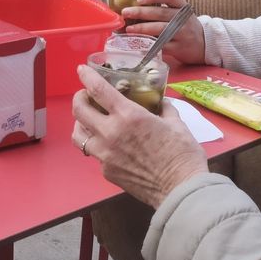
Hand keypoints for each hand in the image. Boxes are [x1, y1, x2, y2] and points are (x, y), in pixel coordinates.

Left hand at [72, 65, 206, 208]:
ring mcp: (105, 154)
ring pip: (78, 135)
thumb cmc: (182, 154)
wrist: (180, 190)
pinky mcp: (106, 171)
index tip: (81, 70)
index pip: (98, 89)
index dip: (87, 76)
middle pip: (79, 110)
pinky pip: (94, 154)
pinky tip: (109, 145)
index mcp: (128, 116)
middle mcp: (110, 133)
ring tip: (90, 121)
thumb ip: (164, 110)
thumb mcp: (176, 123)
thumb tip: (160, 104)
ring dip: (81, 123)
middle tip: (86, 96)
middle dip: (79, 98)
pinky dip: (98, 145)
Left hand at [123, 0, 206, 66]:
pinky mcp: (179, 48)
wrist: (205, 44)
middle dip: (140, 12)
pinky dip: (148, 44)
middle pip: (160, 13)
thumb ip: (163, 6)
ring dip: (142, 28)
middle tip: (125, 12)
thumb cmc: (186, 26)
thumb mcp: (179, 12)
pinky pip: (161, 46)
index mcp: (182, 6)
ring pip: (160, 29)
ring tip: (129, 28)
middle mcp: (183, 19)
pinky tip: (138, 43)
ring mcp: (182, 34)